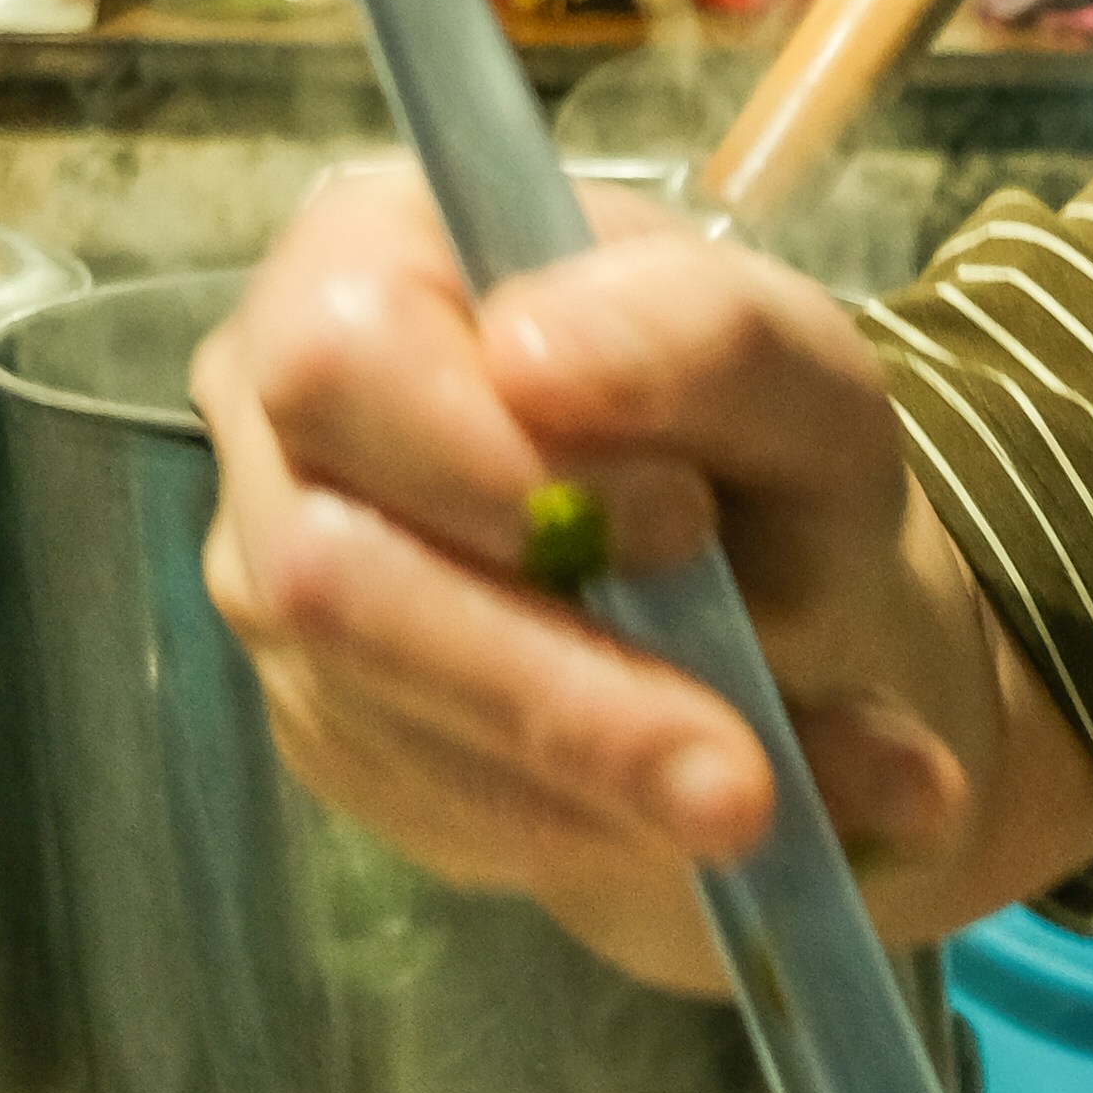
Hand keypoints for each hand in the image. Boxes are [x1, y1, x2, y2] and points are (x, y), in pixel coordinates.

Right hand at [193, 163, 1088, 995]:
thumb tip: (533, 360)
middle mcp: (287, 426)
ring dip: (590, 784)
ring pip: (379, 718)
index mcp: (370, 262)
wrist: (794, 624)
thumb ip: (704, 334)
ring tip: (768, 807)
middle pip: (325, 573)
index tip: (688, 527)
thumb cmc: (770, 457)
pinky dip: (588, 830)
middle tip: (741, 783)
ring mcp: (286, 590)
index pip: (342, 359)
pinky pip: (432, 807)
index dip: (500, 468)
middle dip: (548, 692)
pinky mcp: (339, 732)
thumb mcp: (807, 377)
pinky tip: (691, 815)